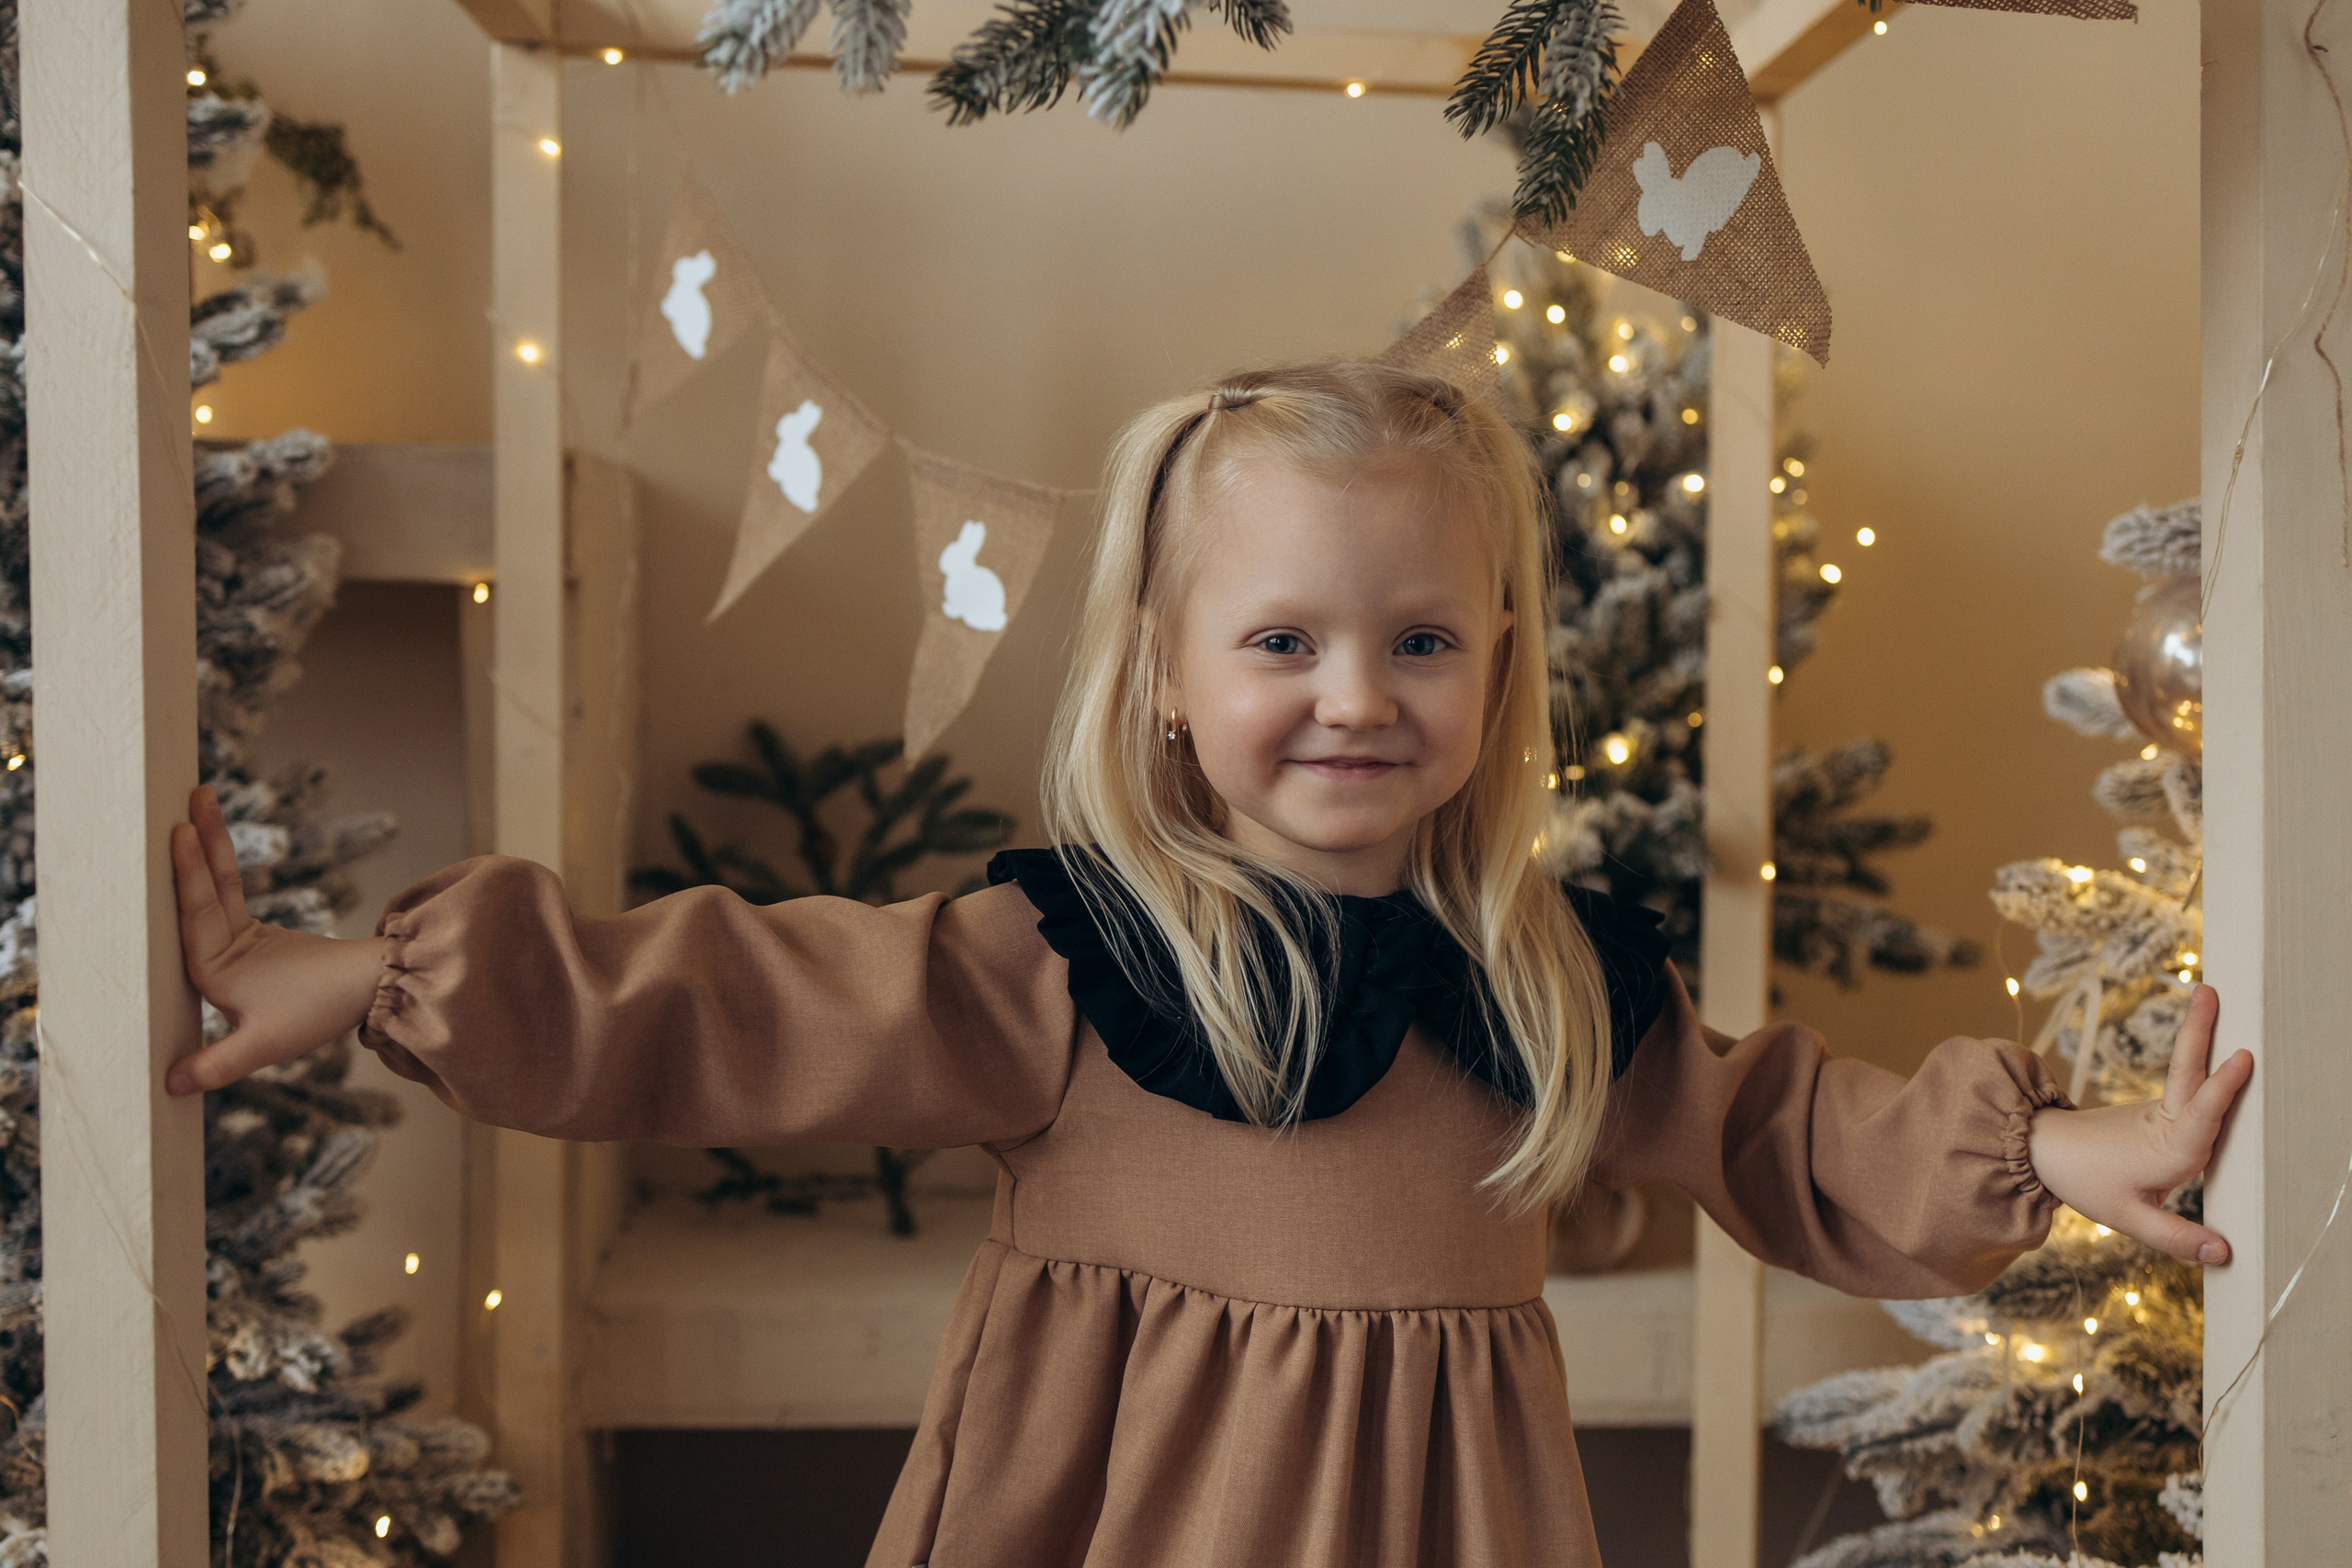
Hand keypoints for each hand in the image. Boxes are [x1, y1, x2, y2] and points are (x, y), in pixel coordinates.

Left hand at [165, 784, 389, 1095]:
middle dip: (190, 849)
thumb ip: (217, 1064)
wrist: (374, 989)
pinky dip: (220, 860)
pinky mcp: (253, 934)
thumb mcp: (265, 1044)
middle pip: (199, 894)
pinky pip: (231, 888)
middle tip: (182, 804)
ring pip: (214, 884)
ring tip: (196, 798)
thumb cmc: (323, 1014)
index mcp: (214, 977)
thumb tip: (168, 1087)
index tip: (178, 837)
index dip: (187, 877)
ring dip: (206, 843)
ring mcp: (235, 943)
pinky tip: (209, 833)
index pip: (193, 919)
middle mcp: (218, 958)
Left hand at [2025, 984, 2252, 1263]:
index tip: (2241, 1059)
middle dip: (2199, 1032)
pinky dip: (2204, 1061)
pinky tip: (2217, 1040)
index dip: (2221, 1090)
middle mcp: (2168, 1125)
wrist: (2044, 1153)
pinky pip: (2189, 1088)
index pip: (2201, 1117)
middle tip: (2209, 990)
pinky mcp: (2159, 1112)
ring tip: (2213, 995)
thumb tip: (2224, 1252)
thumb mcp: (2128, 1217)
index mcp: (2167, 1150)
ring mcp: (2162, 1113)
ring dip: (2202, 1036)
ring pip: (2189, 1075)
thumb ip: (2176, 1237)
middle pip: (2188, 1073)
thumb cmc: (2086, 1182)